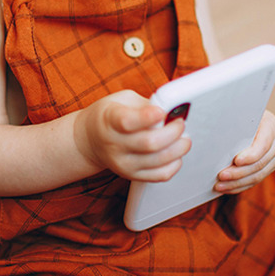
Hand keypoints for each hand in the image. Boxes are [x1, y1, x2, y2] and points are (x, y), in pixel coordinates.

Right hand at [74, 90, 190, 181]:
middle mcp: (114, 144)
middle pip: (149, 143)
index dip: (148, 117)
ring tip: (184, 138)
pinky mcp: (132, 175)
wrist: (90, 140)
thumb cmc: (109, 115)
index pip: (128, 122)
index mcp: (109, 120)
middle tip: (180, 123)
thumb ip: (144, 104)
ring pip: (158, 161)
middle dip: (172, 132)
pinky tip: (176, 153)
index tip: (163, 111)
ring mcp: (123, 163)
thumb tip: (171, 110)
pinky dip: (174, 165)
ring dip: (178, 148)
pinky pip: (159, 176)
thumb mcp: (121, 100)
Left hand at [213, 110, 274, 193]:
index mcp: (272, 126)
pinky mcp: (270, 167)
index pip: (263, 145)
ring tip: (219, 185)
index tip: (236, 161)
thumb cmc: (244, 113)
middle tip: (221, 176)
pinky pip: (255, 180)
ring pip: (258, 176)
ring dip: (237, 183)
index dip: (250, 155)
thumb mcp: (242, 113)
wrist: (255, 117)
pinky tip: (226, 188)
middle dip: (239, 172)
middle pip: (260, 164)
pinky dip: (240, 186)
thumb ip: (236, 122)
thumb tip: (218, 132)